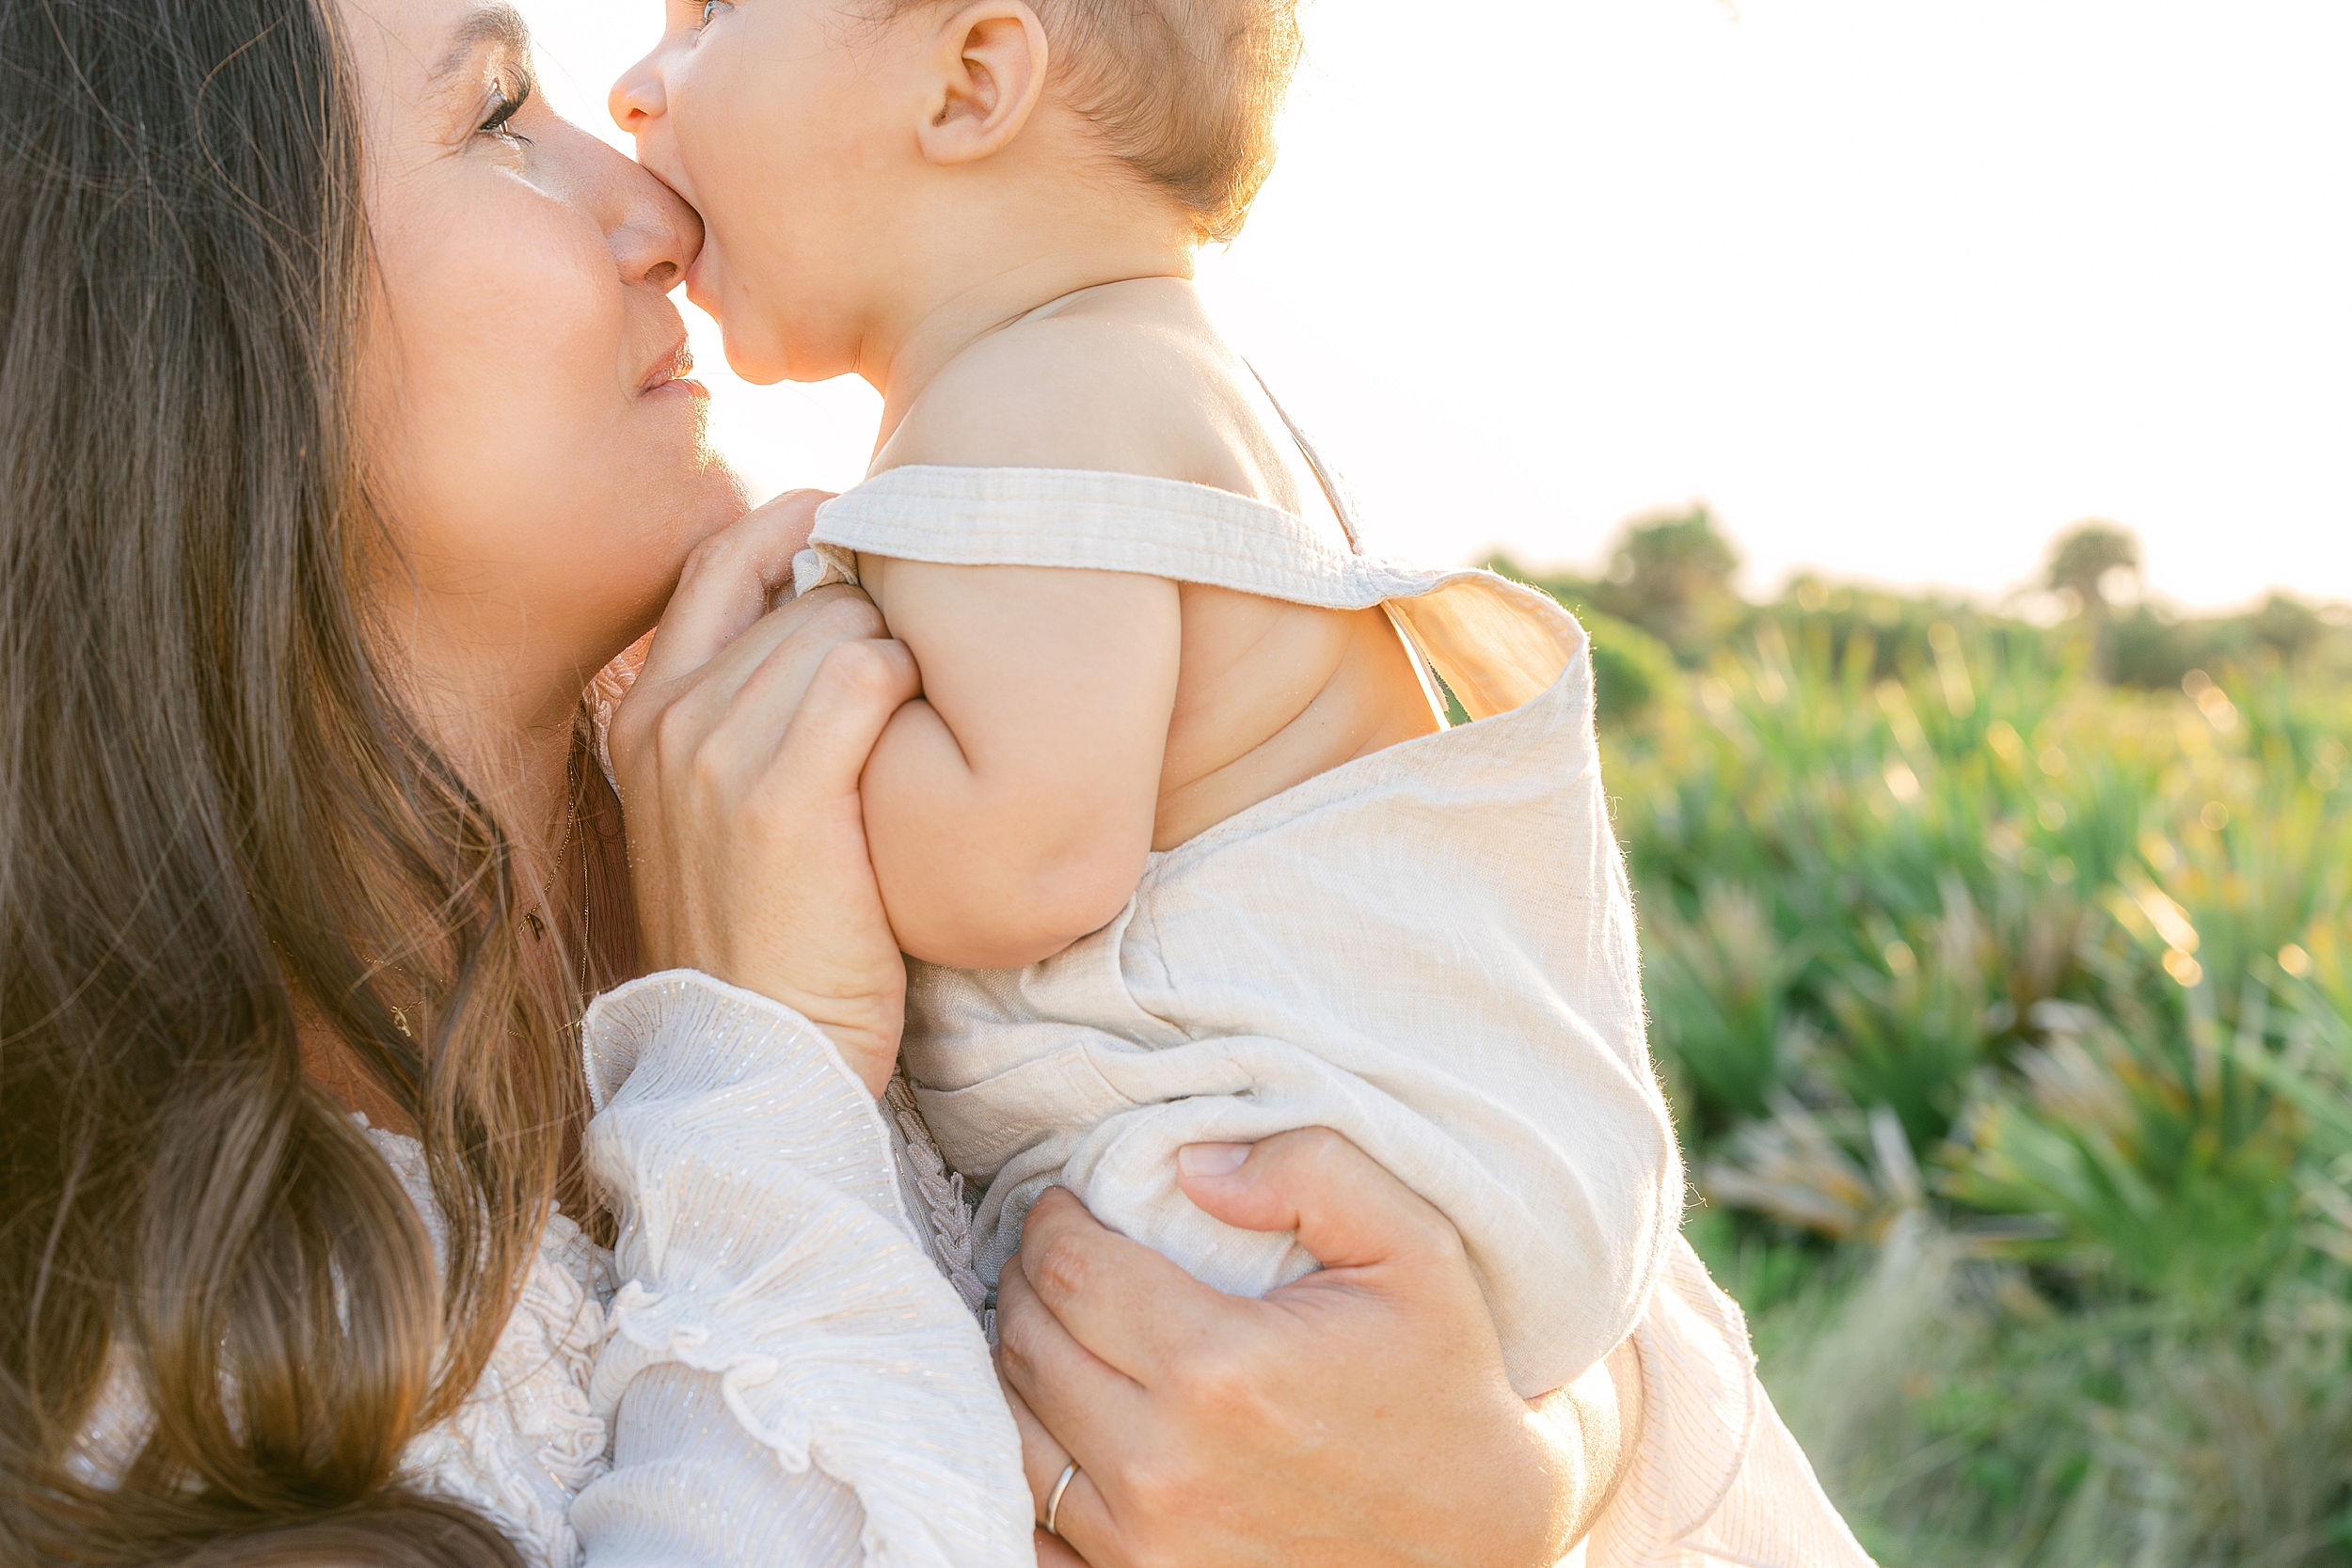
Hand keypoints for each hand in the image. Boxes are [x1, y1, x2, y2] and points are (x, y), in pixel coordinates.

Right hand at [609, 489, 918, 1093]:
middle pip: (800, 592)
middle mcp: (665, 721)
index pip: (717, 562)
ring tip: (928, 728)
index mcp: (643, 716)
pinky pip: (867, 675)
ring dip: (903, 661)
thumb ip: (755, 716)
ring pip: (840, 625)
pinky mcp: (777, 794)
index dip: (793, 526)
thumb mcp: (733, 814)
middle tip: (927, 670)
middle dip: (877, 616)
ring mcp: (712, 754)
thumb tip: (833, 613)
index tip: (857, 523)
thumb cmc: (779, 938)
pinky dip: (913, 692)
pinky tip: (927, 746)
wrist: (760, 1059)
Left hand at [995, 1129, 1633, 1567]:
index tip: (1068, 1206)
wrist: (1475, 1534)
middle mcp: (1164, 1467)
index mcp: (1219, 1368)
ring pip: (1013, 1433)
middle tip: (1057, 1254)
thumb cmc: (1441, 1379)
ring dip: (1016, 1367)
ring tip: (1052, 1323)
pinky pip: (1033, 1525)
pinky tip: (1059, 1416)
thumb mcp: (1414, 1247)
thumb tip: (1191, 1165)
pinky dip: (1024, 1464)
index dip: (1052, 1225)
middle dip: (1027, 1282)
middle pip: (1025, 1347)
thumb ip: (1311, 1171)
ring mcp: (1145, 1544)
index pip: (1069, 1273)